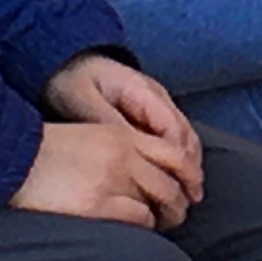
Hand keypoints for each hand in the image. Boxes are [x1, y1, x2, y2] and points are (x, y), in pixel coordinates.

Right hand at [11, 119, 194, 229]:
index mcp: (122, 135)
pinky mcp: (98, 204)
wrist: (11, 157)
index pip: (174, 152)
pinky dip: (144, 227)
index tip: (192, 188)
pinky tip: (137, 231)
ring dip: (164, 217)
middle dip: (180, 202)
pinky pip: (138, 219)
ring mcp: (112, 180)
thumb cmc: (45, 151)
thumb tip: (140, 174)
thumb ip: (119, 149)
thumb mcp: (89, 137)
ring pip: (159, 201)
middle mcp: (123, 155)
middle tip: (178, 215)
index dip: (190, 173)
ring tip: (159, 226)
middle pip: (171, 181)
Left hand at [47, 51, 202, 205]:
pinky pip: (171, 136)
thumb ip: (107, 122)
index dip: (179, 158)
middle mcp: (156, 97)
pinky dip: (178, 158)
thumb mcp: (83, 99)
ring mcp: (156, 104)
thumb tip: (129, 147)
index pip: (171, 127)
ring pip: (183, 136)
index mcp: (142, 91)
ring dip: (189, 164)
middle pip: (184, 133)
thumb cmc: (73, 81)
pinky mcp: (149, 113)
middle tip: (192, 198)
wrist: (69, 62)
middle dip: (191, 166)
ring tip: (190, 194)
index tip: (179, 186)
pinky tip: (176, 177)